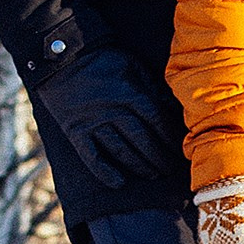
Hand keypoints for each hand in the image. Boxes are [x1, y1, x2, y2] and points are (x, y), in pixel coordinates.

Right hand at [33, 46, 184, 189]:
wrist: (64, 60)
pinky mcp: (76, 133)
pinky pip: (91, 156)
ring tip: (153, 174)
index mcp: (130, 93)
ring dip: (139, 165)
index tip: (180, 149)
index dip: (170, 138)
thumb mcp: (133, 65)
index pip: (156, 121)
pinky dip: (105, 171)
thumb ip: (153, 86)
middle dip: (158, 156)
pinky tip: (119, 183)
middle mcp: (113, 110)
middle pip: (141, 139)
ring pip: (121, 150)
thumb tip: (173, 108)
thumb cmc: (104, 63)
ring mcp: (93, 123)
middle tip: (169, 168)